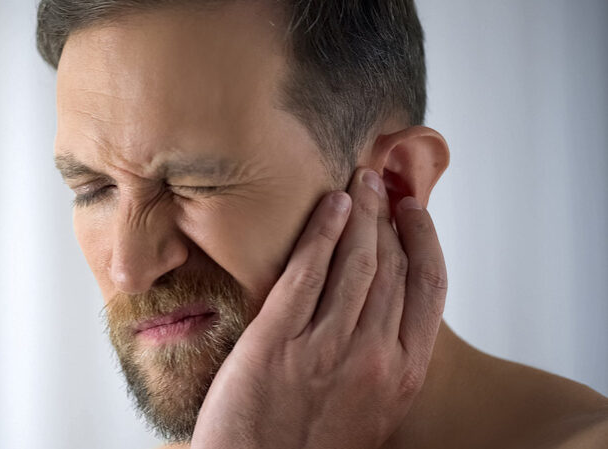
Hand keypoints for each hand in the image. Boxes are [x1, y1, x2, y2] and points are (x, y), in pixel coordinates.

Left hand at [189, 168, 447, 448]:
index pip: (428, 289)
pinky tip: (329, 207)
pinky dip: (322, 232)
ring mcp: (324, 348)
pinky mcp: (275, 342)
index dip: (423, 240)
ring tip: (357, 184)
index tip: (413, 212)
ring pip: (356, 263)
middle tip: (379, 183)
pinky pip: (306, 273)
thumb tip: (386, 314)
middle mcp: (373, 357)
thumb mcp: (372, 411)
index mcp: (403, 376)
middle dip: (387, 216)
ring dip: (360, 213)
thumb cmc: (312, 448)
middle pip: (392, 267)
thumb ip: (385, 363)